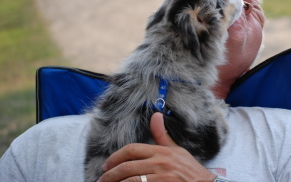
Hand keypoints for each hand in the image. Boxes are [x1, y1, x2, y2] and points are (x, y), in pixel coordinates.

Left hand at [97, 112, 216, 181]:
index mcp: (161, 151)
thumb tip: (155, 115)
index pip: (132, 150)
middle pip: (127, 166)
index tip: (106, 165)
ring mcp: (162, 177)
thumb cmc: (189, 169)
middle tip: (102, 179)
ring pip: (131, 180)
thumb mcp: (176, 150)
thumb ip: (162, 135)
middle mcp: (160, 162)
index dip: (115, 157)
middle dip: (110, 174)